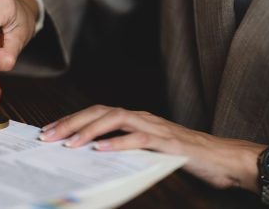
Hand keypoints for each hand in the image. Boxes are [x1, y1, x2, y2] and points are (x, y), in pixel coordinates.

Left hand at [39, 105, 265, 191]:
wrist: (220, 157)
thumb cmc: (180, 153)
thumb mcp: (145, 149)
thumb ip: (123, 147)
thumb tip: (92, 154)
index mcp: (133, 119)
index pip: (96, 114)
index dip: (71, 120)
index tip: (49, 131)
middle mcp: (140, 117)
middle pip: (100, 112)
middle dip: (71, 122)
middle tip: (48, 136)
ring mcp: (154, 127)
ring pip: (116, 119)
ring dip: (89, 130)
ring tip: (69, 143)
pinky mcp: (167, 141)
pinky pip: (139, 138)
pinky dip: (118, 142)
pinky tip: (100, 149)